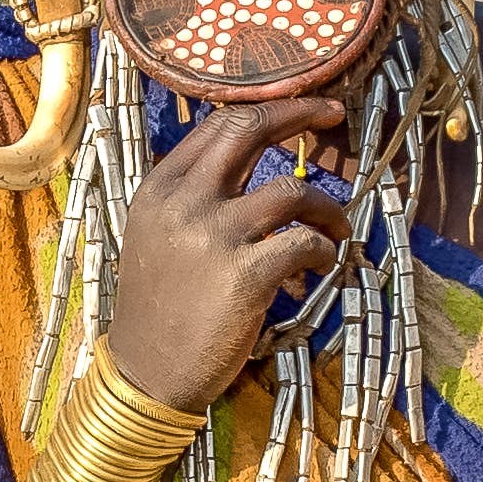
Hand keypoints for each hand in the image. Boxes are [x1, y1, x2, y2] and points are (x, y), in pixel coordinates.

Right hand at [97, 96, 350, 415]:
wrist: (146, 373)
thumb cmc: (158, 308)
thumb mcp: (157, 236)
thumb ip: (191, 195)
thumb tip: (246, 159)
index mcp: (160, 189)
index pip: (220, 125)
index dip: (268, 108)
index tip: (302, 108)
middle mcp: (184, 202)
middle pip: (251, 130)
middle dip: (300, 113)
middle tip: (332, 116)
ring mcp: (214, 237)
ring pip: (293, 191)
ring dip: (327, 206)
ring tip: (335, 229)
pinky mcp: (245, 275)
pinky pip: (305, 243)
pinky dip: (326, 250)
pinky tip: (324, 264)